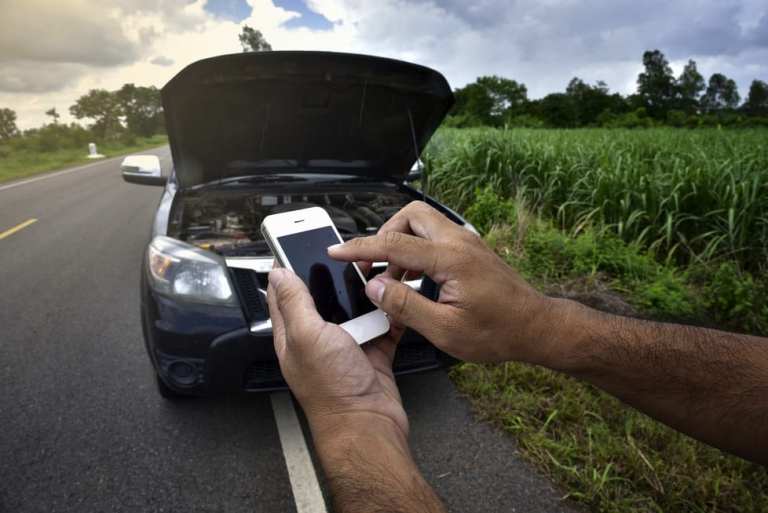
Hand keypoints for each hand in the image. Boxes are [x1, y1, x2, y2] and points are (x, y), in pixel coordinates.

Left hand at [266, 268, 407, 439]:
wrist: (369, 424)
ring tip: (376, 272)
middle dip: (335, 275)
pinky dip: (390, 312)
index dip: (288, 267)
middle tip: (349, 254)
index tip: (297, 243)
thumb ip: (294, 302)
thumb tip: (278, 273)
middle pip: (324, 296)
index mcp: (293, 334)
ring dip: (366, 291)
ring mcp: (347, 345)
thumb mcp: (306, 336)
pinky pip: (383, 324)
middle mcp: (318, 339)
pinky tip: (395, 299)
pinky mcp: (373, 351)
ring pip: (356, 307)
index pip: (284, 293)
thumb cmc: (332, 389)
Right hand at [328, 201, 564, 364]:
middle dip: (385, 234)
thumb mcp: (445, 329)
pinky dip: (416, 250)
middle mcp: (459, 242)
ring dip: (401, 243)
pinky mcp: (470, 250)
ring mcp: (467, 243)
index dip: (360, 248)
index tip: (337, 252)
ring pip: (423, 223)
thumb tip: (374, 287)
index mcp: (451, 259)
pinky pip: (435, 237)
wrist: (536, 328)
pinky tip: (414, 280)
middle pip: (410, 216)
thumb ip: (405, 305)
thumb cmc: (498, 332)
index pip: (394, 244)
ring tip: (393, 279)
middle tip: (373, 264)